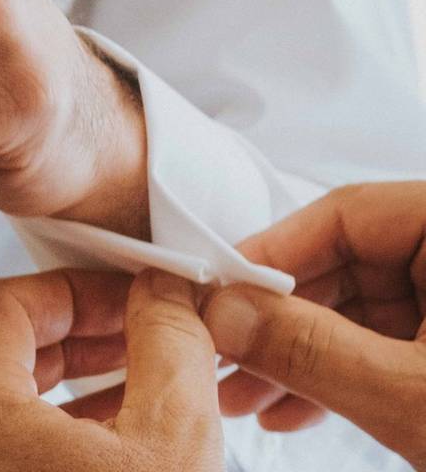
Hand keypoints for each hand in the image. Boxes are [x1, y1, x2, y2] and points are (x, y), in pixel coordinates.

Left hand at [0, 269, 222, 471]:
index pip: (3, 303)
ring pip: (13, 401)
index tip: (129, 295)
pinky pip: (16, 446)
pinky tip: (122, 430)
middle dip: (86, 330)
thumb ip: (169, 349)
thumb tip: (164, 296)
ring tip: (145, 374)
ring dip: (80, 377)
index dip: (76, 288)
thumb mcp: (168, 443)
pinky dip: (68, 426)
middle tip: (143, 327)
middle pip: (7, 349)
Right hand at [203, 182, 425, 469]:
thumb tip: (228, 314)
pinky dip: (335, 375)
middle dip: (275, 321)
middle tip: (219, 353)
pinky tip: (290, 410)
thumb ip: (312, 349)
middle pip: (342, 265)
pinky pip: (381, 344)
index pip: (348, 214)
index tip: (218, 292)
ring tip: (242, 397)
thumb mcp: (413, 396)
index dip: (273, 254)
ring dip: (294, 356)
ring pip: (355, 311)